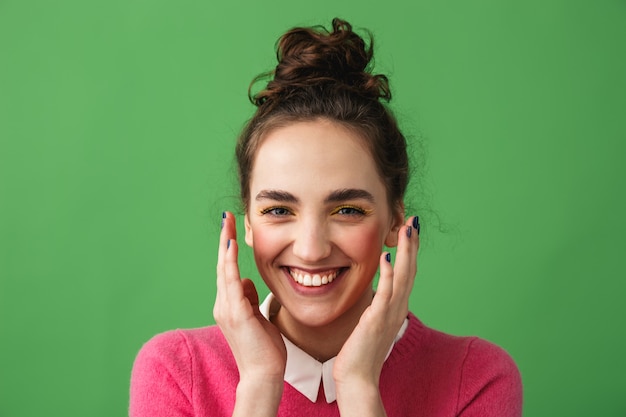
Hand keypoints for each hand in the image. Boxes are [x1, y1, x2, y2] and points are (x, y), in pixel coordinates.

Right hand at [213, 212, 286, 415]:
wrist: (263, 373)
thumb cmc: (263, 348)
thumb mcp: (256, 316)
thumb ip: (249, 298)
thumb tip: (247, 281)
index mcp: (229, 304)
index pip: (228, 270)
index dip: (229, 249)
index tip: (232, 228)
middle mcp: (223, 304)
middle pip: (223, 265)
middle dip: (225, 240)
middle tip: (227, 217)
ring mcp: (227, 308)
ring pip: (225, 270)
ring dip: (226, 245)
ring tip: (227, 224)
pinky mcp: (236, 313)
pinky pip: (231, 282)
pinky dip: (230, 263)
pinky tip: (232, 247)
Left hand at [333, 216, 419, 415]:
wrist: (357, 376)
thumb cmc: (361, 349)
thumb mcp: (372, 320)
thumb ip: (377, 303)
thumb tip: (378, 288)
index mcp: (396, 305)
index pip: (407, 271)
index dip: (409, 249)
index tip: (409, 227)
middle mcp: (397, 306)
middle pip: (410, 268)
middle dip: (412, 243)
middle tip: (413, 219)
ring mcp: (389, 313)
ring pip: (403, 276)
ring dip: (405, 251)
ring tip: (406, 228)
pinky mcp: (377, 320)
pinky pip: (385, 293)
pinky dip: (389, 274)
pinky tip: (386, 257)